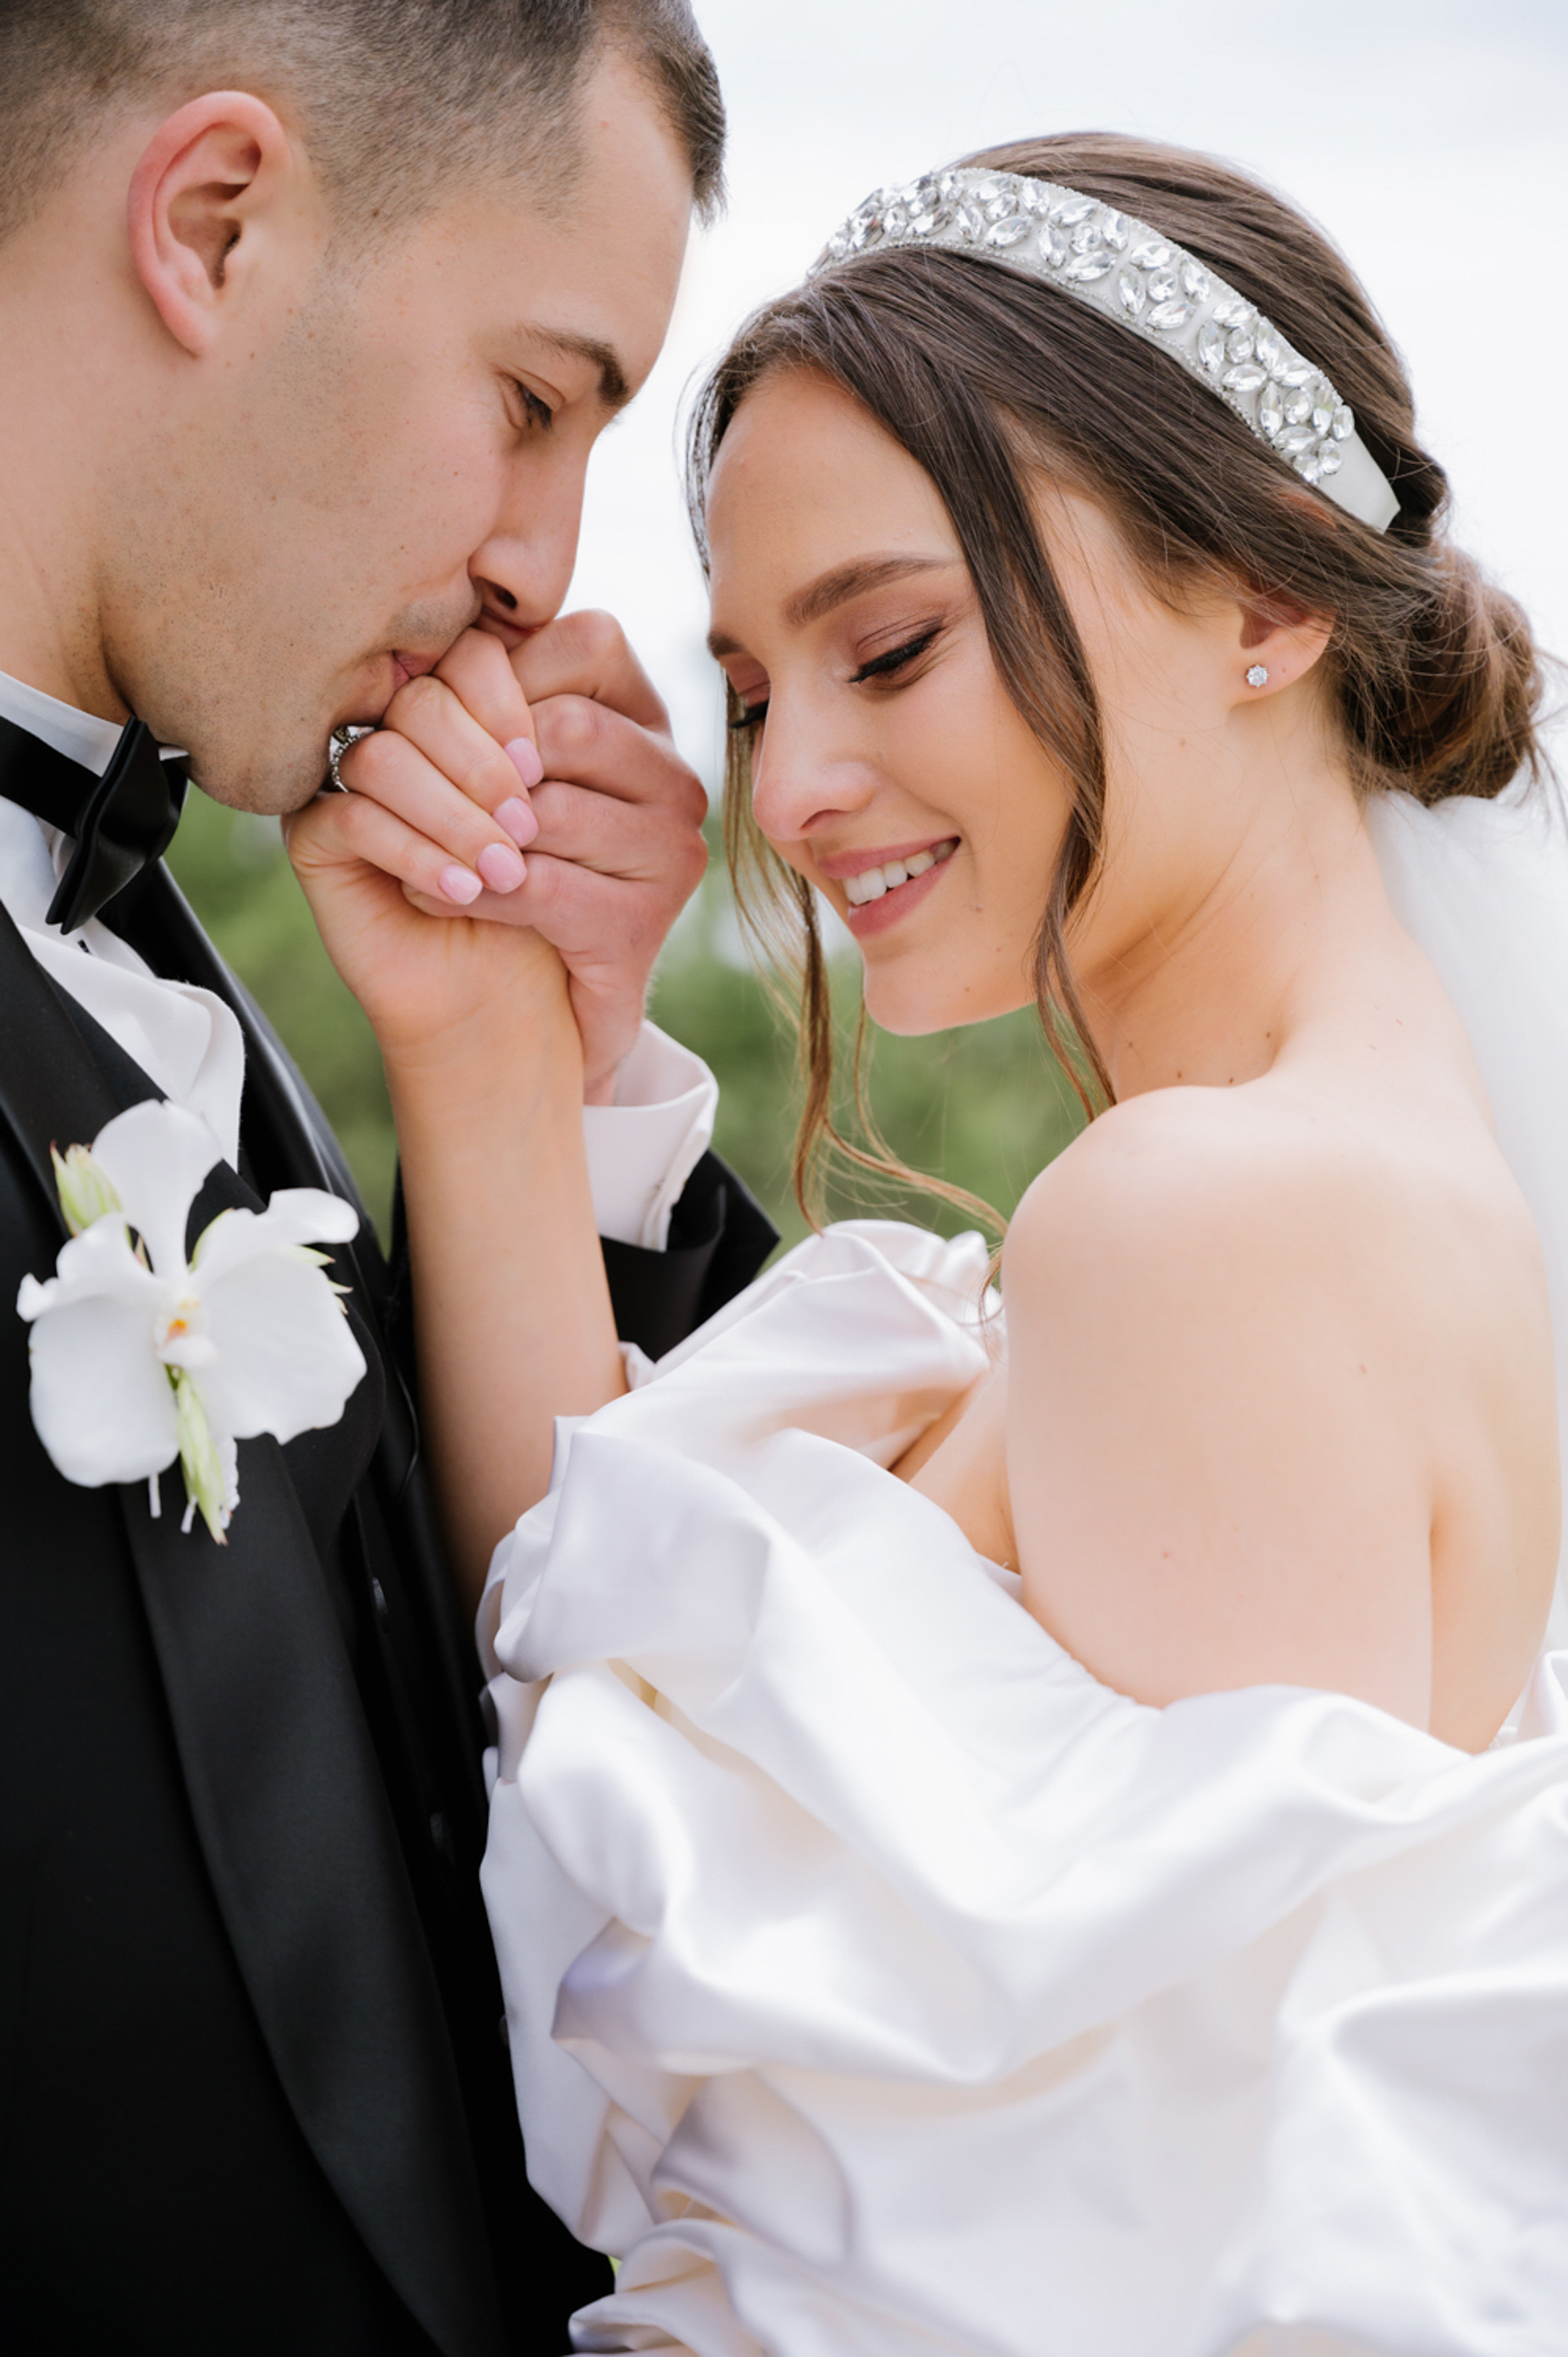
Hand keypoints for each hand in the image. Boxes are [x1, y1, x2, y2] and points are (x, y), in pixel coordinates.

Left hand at [286, 618, 707, 1098]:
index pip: (590, 640)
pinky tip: (433, 894)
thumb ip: (481, 696)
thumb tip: (434, 650)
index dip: (503, 672)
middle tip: (421, 790)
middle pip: (567, 725)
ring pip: (549, 809)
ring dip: (464, 831)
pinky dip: (467, 889)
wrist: (519, 1008)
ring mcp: (672, 855)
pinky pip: (538, 884)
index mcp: (645, 720)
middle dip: (474, 759)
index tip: (442, 716)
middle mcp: (676, 781)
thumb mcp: (490, 765)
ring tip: (420, 847)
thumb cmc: (493, 865)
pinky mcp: (643, 928)